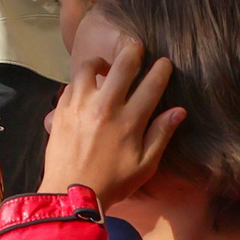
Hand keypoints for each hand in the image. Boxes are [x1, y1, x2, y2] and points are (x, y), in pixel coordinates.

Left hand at [37, 36, 183, 206]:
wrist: (71, 192)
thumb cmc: (113, 182)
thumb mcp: (145, 165)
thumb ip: (161, 134)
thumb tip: (179, 111)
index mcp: (129, 121)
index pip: (150, 86)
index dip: (161, 70)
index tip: (165, 62)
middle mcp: (105, 106)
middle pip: (122, 66)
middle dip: (133, 52)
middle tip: (136, 47)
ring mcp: (80, 105)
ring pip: (90, 68)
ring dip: (101, 63)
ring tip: (106, 67)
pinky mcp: (61, 109)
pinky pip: (71, 84)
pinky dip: (81, 82)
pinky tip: (86, 89)